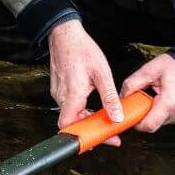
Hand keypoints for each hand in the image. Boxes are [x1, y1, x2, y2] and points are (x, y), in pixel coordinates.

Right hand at [48, 19, 123, 145]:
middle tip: (109, 132)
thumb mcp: (102, 74)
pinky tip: (92, 108)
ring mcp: (58, 93)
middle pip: (72, 124)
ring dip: (86, 121)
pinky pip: (68, 107)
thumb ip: (110, 98)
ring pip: (70, 116)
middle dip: (91, 131)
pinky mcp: (58, 89)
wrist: (64, 34)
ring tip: (104, 119)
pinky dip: (80, 112)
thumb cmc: (81, 49)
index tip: (105, 139)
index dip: (87, 137)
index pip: (72, 126)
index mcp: (72, 94)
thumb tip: (117, 117)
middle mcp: (61, 96)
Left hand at [120, 53, 174, 131]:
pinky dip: (169, 110)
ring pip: (164, 121)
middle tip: (148, 97)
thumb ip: (132, 84)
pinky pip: (174, 118)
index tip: (131, 115)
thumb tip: (122, 97)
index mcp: (170, 102)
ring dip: (159, 111)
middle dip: (148, 112)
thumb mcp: (150, 70)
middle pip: (155, 122)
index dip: (137, 123)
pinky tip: (172, 97)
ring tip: (162, 94)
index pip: (148, 126)